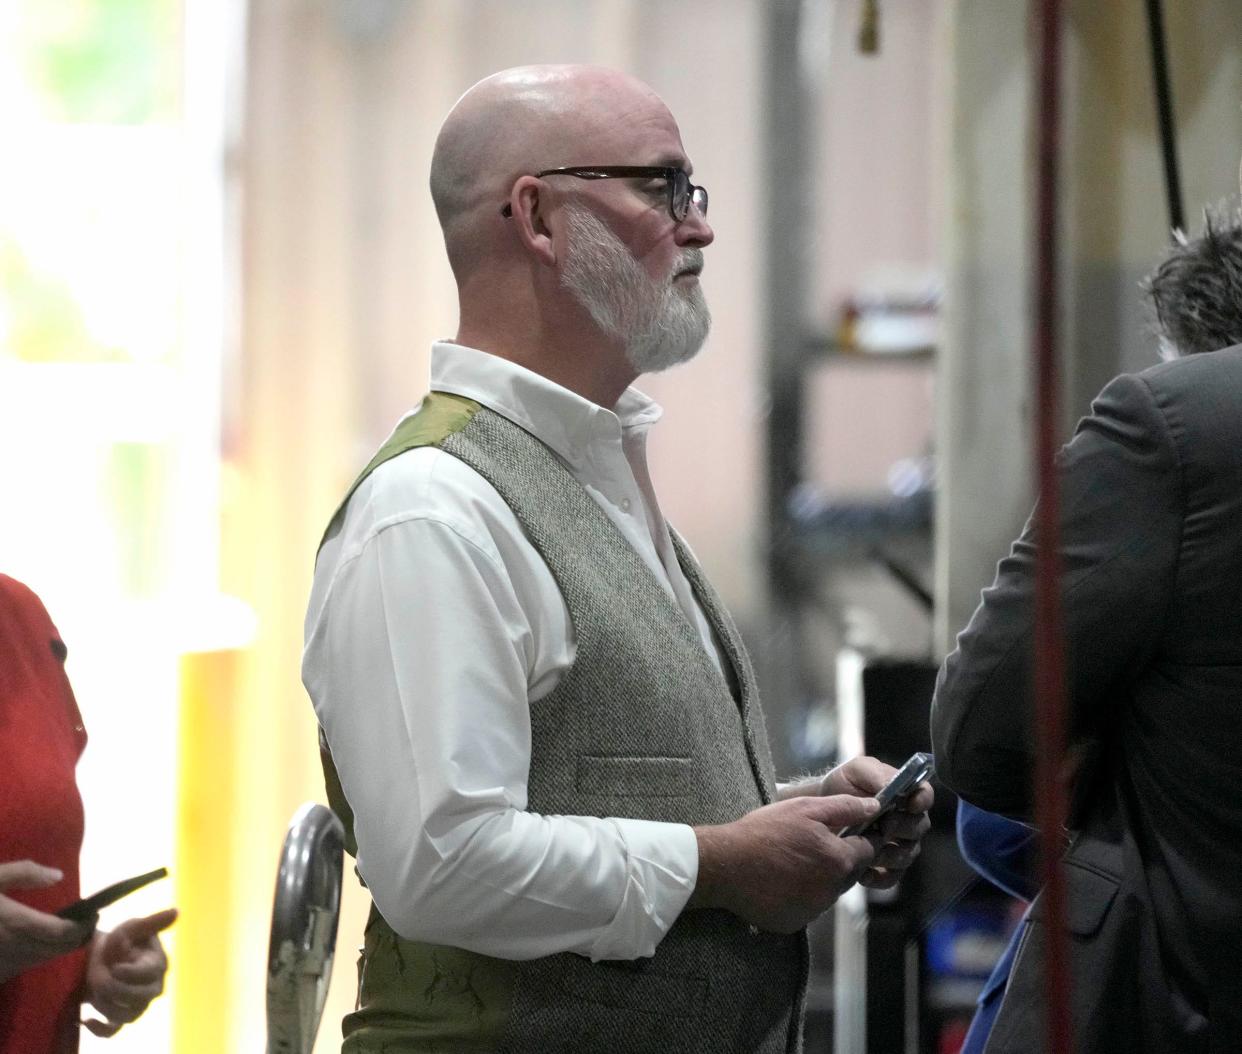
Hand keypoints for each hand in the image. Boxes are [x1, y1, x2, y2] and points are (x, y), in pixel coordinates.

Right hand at [0, 860, 92, 984]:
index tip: (92, 914)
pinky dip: (34, 957)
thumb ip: (24, 873)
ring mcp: (1, 964)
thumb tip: (58, 876)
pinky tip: (33, 941)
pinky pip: (20, 968)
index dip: (84, 927)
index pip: (64, 934)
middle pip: (57, 951)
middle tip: (84, 922)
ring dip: (57, 948)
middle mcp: (12, 948)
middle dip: (76, 938)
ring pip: (41, 961)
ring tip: (64, 930)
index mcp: (16, 923)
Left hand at [82, 908, 176, 1037]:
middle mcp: (153, 988)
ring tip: (92, 988)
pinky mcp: (122, 1018)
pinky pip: (112, 1031)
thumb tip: (176, 911)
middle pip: (139, 998)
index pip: (149, 974)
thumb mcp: (132, 928)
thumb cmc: (121, 940)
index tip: (114, 966)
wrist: (102, 956)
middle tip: (97, 976)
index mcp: (158, 965)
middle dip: (114, 988)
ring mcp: (138, 1006)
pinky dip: (99, 1029)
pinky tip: (85, 1018)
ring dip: (104, 1004)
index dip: (131, 973)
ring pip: (125, 1016)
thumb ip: (150, 923)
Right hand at [689, 795, 880, 932]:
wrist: (725, 864)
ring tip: (791, 860)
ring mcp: (813, 910)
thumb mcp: (804, 808)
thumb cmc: (764, 832)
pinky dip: (800, 895)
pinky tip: (780, 879)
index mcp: (838, 861)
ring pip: (828, 890)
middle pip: (849, 873)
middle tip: (809, 843)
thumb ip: (844, 807)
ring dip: (819, 877)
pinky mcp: (794, 922)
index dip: (858, 837)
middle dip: (837, 858)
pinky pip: (807, 906)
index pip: (867, 850)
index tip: (843, 830)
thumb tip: (875, 807)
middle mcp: (831, 890)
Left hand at [822, 756, 933, 889]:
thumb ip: (876, 774)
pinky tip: (861, 872)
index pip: (925, 796)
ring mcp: (898, 845)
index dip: (922, 801)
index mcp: (906, 794)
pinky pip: (890, 877)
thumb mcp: (856, 770)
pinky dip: (878, 877)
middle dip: (902, 827)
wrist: (821, 808)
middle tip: (882, 826)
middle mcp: (908, 821)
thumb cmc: (843, 785)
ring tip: (866, 847)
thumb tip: (892, 785)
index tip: (910, 804)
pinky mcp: (884, 866)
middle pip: (919, 827)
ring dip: (888, 853)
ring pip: (907, 855)